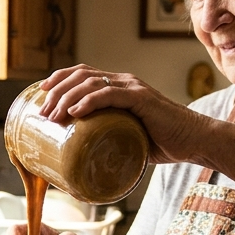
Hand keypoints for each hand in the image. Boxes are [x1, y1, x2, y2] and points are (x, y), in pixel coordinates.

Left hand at [38, 64, 208, 164]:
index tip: (41, 92)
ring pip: (91, 83)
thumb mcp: (127, 138)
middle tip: (43, 112)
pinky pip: (110, 95)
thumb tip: (81, 161)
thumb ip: (108, 140)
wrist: (193, 141)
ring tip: (53, 115)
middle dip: (57, 90)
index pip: (82, 73)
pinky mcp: (142, 99)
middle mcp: (124, 82)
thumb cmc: (161, 143)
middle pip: (81, 75)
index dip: (59, 78)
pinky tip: (75, 111)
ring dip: (67, 97)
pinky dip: (89, 101)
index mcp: (119, 86)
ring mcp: (133, 88)